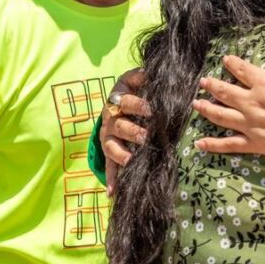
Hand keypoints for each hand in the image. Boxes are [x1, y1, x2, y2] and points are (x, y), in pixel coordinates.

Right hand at [99, 68, 151, 194]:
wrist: (115, 103)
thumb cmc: (133, 90)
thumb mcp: (135, 79)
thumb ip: (144, 76)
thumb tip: (155, 70)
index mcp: (118, 98)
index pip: (127, 101)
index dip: (139, 105)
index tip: (154, 109)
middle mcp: (110, 118)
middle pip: (120, 125)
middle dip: (134, 131)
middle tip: (147, 137)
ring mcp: (108, 136)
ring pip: (112, 146)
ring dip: (122, 154)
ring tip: (131, 160)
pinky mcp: (108, 151)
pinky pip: (109, 166)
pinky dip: (111, 179)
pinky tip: (113, 193)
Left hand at [194, 34, 264, 164]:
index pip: (241, 69)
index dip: (231, 63)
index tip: (225, 60)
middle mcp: (252, 103)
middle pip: (225, 91)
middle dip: (212, 85)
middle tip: (203, 82)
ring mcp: (251, 125)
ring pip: (221, 116)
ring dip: (206, 108)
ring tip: (196, 104)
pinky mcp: (256, 144)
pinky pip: (229, 145)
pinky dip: (213, 145)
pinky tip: (200, 143)